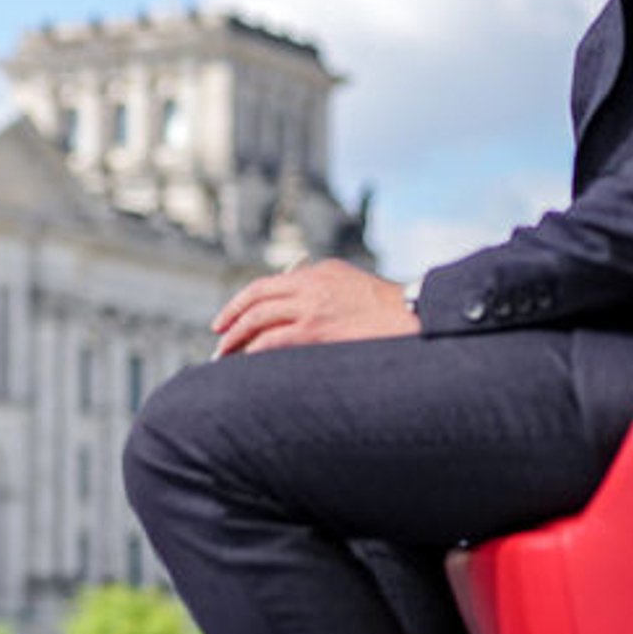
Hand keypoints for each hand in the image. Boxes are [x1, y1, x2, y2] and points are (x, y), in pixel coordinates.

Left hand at [211, 259, 417, 357]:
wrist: (414, 318)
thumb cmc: (389, 310)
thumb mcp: (351, 285)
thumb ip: (320, 289)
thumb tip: (289, 308)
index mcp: (317, 272)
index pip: (267, 285)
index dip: (241, 302)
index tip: (226, 319)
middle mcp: (309, 285)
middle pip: (255, 300)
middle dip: (231, 320)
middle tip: (218, 338)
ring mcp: (310, 308)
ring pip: (258, 321)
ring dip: (236, 339)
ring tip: (224, 355)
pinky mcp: (315, 331)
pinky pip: (272, 340)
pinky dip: (254, 350)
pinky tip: (246, 361)